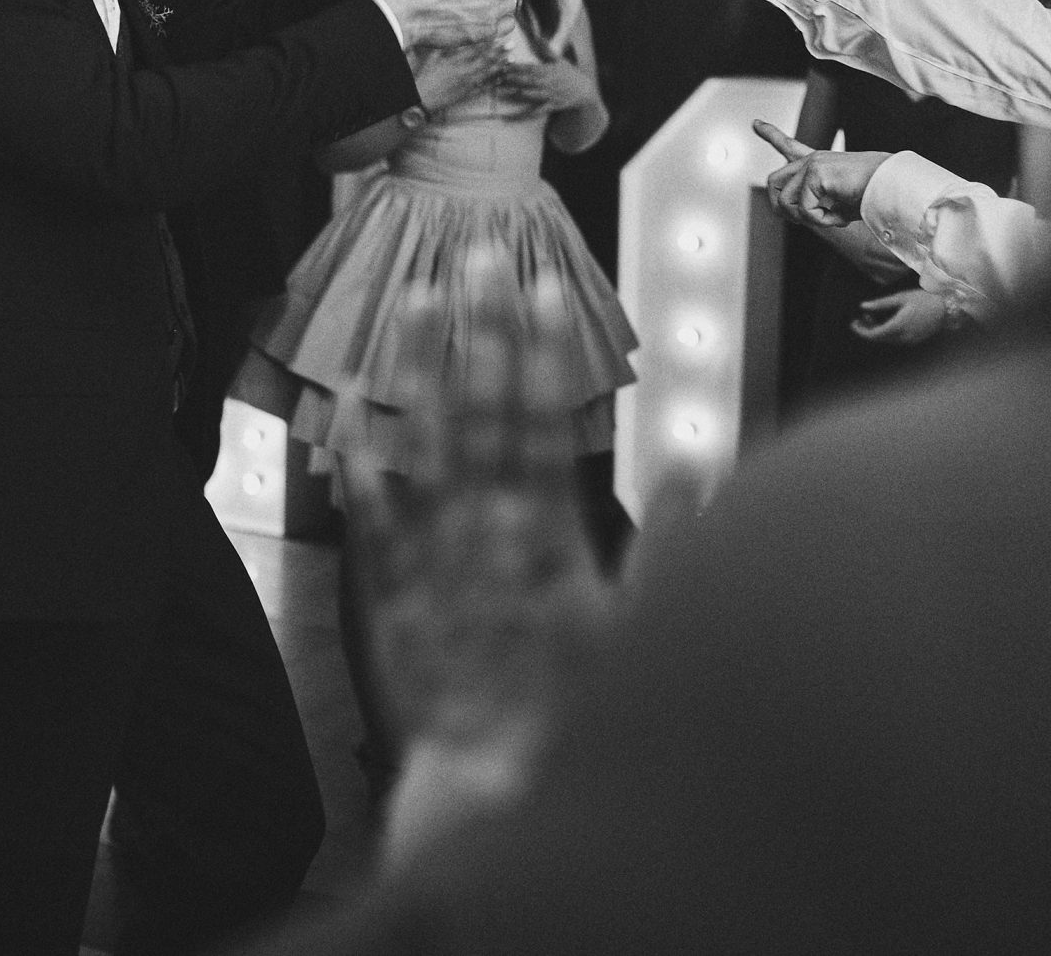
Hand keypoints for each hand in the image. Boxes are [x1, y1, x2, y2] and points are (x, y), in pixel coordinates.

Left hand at [350, 261, 611, 869]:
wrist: (500, 790)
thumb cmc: (578, 714)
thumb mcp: (645, 628)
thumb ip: (670, 544)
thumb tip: (700, 464)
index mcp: (555, 543)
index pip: (547, 427)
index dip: (542, 354)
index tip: (540, 289)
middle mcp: (491, 542)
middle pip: (484, 420)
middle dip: (482, 335)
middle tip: (474, 259)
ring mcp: (434, 568)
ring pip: (425, 452)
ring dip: (421, 372)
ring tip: (415, 300)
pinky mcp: (387, 602)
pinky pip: (370, 526)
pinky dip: (361, 467)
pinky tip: (351, 410)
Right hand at [408, 38, 503, 114]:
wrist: (423, 99)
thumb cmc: (426, 78)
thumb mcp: (433, 58)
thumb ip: (447, 49)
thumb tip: (457, 41)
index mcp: (454, 61)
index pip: (475, 49)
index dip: (487, 42)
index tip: (497, 36)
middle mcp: (463, 71)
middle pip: (485, 59)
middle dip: (499, 51)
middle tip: (511, 45)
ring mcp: (467, 83)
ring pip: (487, 73)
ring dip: (500, 65)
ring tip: (511, 59)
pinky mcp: (468, 94)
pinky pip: (484, 87)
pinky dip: (494, 82)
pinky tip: (502, 77)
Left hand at [492, 56, 597, 116]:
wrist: (584, 91)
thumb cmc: (570, 74)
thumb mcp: (560, 60)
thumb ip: (547, 49)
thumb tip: (538, 36)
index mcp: (548, 70)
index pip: (529, 67)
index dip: (516, 66)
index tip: (504, 64)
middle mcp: (547, 83)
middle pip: (526, 80)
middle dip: (512, 78)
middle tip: (497, 76)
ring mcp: (547, 95)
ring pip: (528, 94)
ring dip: (513, 93)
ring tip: (499, 92)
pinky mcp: (549, 106)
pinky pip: (533, 112)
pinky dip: (520, 116)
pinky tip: (508, 118)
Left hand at [752, 120, 888, 229]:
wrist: (892, 188)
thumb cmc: (872, 197)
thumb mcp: (840, 203)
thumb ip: (817, 205)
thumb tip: (796, 213)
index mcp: (819, 162)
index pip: (789, 146)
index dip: (771, 134)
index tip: (756, 123)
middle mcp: (812, 159)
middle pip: (773, 184)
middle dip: (783, 209)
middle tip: (813, 219)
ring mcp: (812, 164)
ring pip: (785, 202)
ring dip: (808, 219)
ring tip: (834, 216)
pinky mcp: (815, 173)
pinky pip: (804, 211)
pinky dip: (822, 221)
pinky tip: (841, 214)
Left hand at [851, 287, 948, 345]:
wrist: (946, 307)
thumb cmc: (923, 299)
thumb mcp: (900, 297)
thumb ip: (881, 304)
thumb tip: (862, 306)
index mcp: (898, 326)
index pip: (873, 335)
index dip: (861, 331)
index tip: (853, 323)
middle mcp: (903, 337)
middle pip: (879, 339)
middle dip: (867, 329)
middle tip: (860, 318)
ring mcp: (909, 340)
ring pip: (887, 340)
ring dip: (877, 331)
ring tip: (871, 317)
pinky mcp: (914, 340)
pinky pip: (896, 339)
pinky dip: (887, 333)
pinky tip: (886, 322)